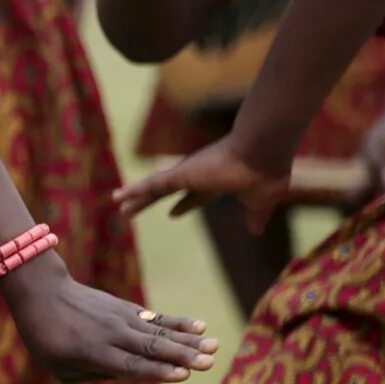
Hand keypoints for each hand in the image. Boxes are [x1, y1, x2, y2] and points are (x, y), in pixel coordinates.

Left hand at [0, 258, 218, 383]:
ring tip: (215, 345)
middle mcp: (112, 334)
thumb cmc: (46, 336)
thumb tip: (126, 372)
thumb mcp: (59, 366)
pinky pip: (156, 318)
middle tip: (210, 363)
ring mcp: (121, 318)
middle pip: (151, 347)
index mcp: (92, 352)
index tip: (182, 374)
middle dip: (182, 355)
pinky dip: (178, 321)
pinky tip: (200, 325)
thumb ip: (93, 373)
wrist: (42, 290)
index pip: (130, 364)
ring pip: (159, 331)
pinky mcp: (127, 309)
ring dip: (188, 339)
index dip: (156, 370)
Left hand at [115, 134, 291, 227]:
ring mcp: (188, 173)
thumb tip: (256, 231)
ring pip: (155, 187)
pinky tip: (119, 196)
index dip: (184, 204)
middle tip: (134, 208)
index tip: (172, 213)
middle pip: (168, 190)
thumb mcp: (262, 202)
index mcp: (218, 181)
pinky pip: (151, 184)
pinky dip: (135, 190)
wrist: (264, 151)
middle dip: (152, 200)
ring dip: (137, 197)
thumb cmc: (267, 172)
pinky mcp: (181, 173)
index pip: (196, 195)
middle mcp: (199, 174)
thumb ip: (256, 216)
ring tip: (117, 202)